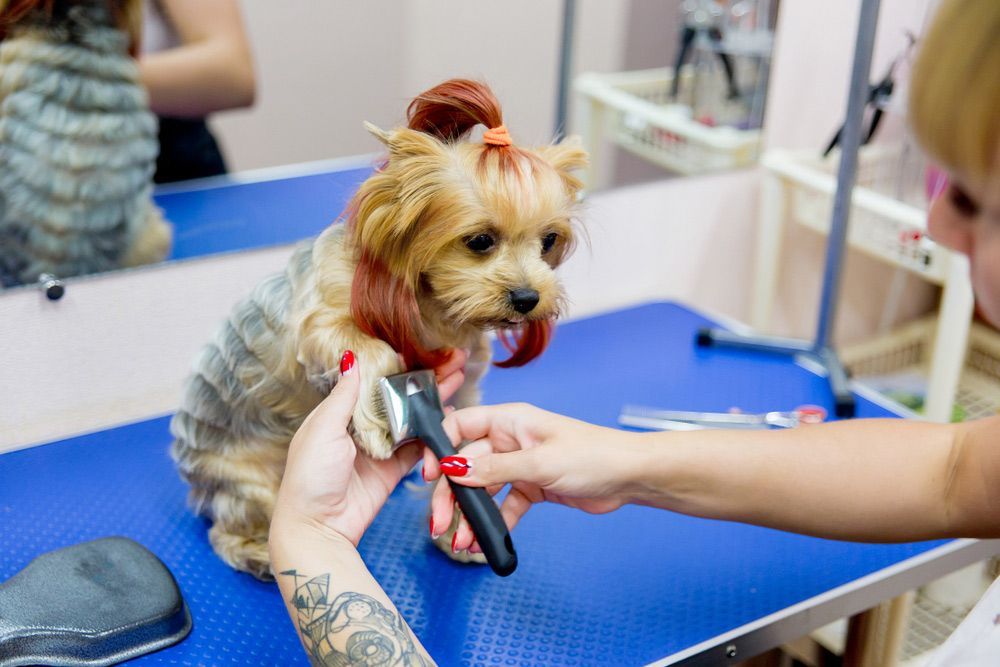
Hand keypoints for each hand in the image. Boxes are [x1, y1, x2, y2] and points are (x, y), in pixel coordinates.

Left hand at [270, 348, 468, 546]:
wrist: (317, 528)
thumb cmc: (309, 477)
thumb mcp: (322, 429)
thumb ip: (343, 396)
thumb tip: (351, 358)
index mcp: (340, 413)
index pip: (375, 381)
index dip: (400, 366)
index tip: (425, 349)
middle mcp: (361, 428)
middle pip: (399, 398)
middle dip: (426, 380)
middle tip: (454, 360)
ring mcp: (380, 449)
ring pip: (413, 420)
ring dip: (434, 402)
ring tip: (458, 380)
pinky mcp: (393, 471)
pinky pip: (418, 449)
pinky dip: (434, 435)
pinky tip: (451, 418)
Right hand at [422, 403, 640, 552]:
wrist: (629, 477)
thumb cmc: (593, 454)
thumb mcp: (539, 462)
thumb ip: (494, 469)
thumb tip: (453, 469)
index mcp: (509, 420)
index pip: (460, 426)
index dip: (439, 448)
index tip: (429, 475)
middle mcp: (510, 440)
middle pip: (466, 465)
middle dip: (451, 495)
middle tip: (440, 524)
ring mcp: (520, 465)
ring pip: (482, 489)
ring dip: (470, 515)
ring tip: (461, 541)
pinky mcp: (532, 487)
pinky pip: (504, 506)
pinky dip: (494, 523)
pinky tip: (485, 542)